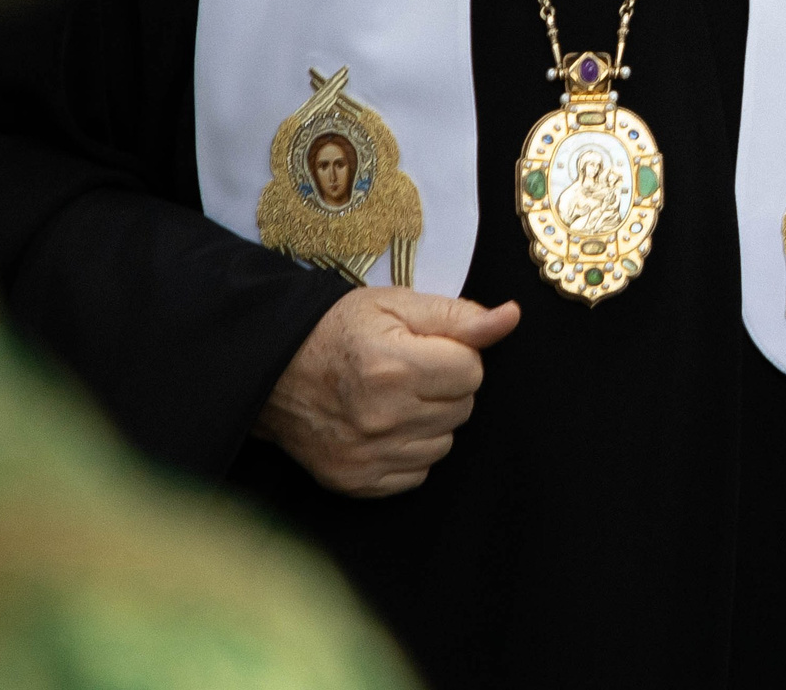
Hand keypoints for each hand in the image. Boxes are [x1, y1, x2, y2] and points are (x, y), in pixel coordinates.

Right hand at [254, 285, 519, 496]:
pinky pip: (417, 473)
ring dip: (433, 421)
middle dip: (448, 387)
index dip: (458, 355)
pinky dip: (411, 450)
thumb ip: (459, 315)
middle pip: (462, 408)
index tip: (430, 348)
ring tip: (398, 397)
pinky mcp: (356, 481)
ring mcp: (367, 455)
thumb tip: (510, 318)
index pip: (472, 371)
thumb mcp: (399, 305)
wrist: (276, 370)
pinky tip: (387, 426)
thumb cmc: (342, 331)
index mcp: (394, 367)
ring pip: (444, 443)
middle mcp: (382, 417)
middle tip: (412, 371)